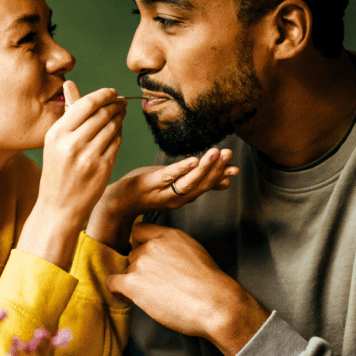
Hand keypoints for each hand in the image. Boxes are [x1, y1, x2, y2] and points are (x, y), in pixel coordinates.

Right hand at [19, 81, 125, 267]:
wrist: (59, 206)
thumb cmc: (57, 171)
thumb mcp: (55, 141)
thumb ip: (68, 113)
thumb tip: (70, 84)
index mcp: (57, 134)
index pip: (86, 104)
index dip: (103, 95)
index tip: (112, 92)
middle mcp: (72, 144)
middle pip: (102, 114)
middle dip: (115, 104)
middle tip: (121, 101)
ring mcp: (88, 157)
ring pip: (112, 127)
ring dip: (120, 117)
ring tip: (121, 113)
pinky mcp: (103, 168)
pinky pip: (117, 143)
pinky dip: (120, 134)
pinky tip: (118, 130)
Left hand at [87, 148, 238, 251]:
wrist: (120, 202)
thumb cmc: (148, 191)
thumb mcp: (176, 187)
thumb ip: (200, 184)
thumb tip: (226, 182)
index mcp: (184, 197)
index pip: (207, 186)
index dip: (221, 176)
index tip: (236, 168)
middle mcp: (177, 198)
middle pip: (201, 184)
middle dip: (217, 169)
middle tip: (228, 153)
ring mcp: (164, 191)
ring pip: (189, 182)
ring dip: (205, 168)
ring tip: (216, 153)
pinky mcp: (150, 183)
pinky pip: (169, 176)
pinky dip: (182, 169)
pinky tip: (194, 160)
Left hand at [105, 222, 269, 355]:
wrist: (214, 303)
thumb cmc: (210, 285)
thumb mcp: (195, 252)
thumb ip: (175, 249)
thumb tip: (166, 259)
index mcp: (169, 235)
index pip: (139, 231)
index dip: (139, 245)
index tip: (144, 258)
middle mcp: (152, 245)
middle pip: (132, 254)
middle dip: (139, 268)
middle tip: (154, 284)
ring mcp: (141, 263)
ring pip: (126, 271)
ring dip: (133, 282)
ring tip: (151, 296)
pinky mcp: (132, 283)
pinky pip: (112, 283)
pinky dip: (117, 291)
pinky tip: (127, 297)